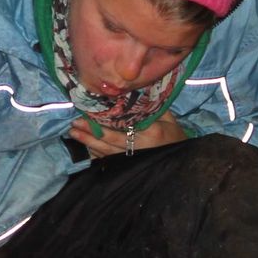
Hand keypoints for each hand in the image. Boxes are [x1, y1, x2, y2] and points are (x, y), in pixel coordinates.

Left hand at [68, 110, 185, 157]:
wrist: (183, 162)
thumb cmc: (175, 137)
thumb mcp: (168, 119)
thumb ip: (152, 106)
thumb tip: (136, 89)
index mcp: (150, 132)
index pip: (122, 127)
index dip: (103, 122)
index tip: (88, 113)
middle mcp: (139, 148)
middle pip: (109, 141)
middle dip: (90, 133)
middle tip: (74, 124)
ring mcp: (133, 160)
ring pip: (106, 153)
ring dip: (89, 144)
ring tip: (74, 134)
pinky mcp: (129, 168)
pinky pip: (109, 162)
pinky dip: (96, 155)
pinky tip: (85, 149)